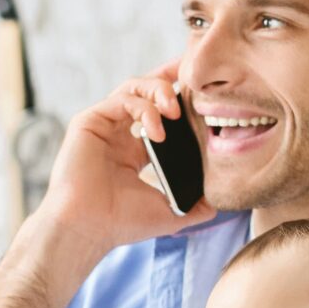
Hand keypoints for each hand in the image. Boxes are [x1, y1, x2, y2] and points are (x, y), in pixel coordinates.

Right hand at [35, 57, 215, 256]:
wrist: (89, 228)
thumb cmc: (121, 223)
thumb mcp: (170, 212)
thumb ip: (196, 205)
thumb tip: (219, 202)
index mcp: (134, 150)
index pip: (160, 114)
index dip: (179, 100)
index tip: (204, 94)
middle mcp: (118, 134)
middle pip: (146, 91)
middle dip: (171, 80)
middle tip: (193, 80)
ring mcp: (104, 126)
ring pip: (134, 88)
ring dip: (159, 91)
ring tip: (176, 110)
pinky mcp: (89, 121)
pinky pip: (121, 100)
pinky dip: (143, 109)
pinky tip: (158, 132)